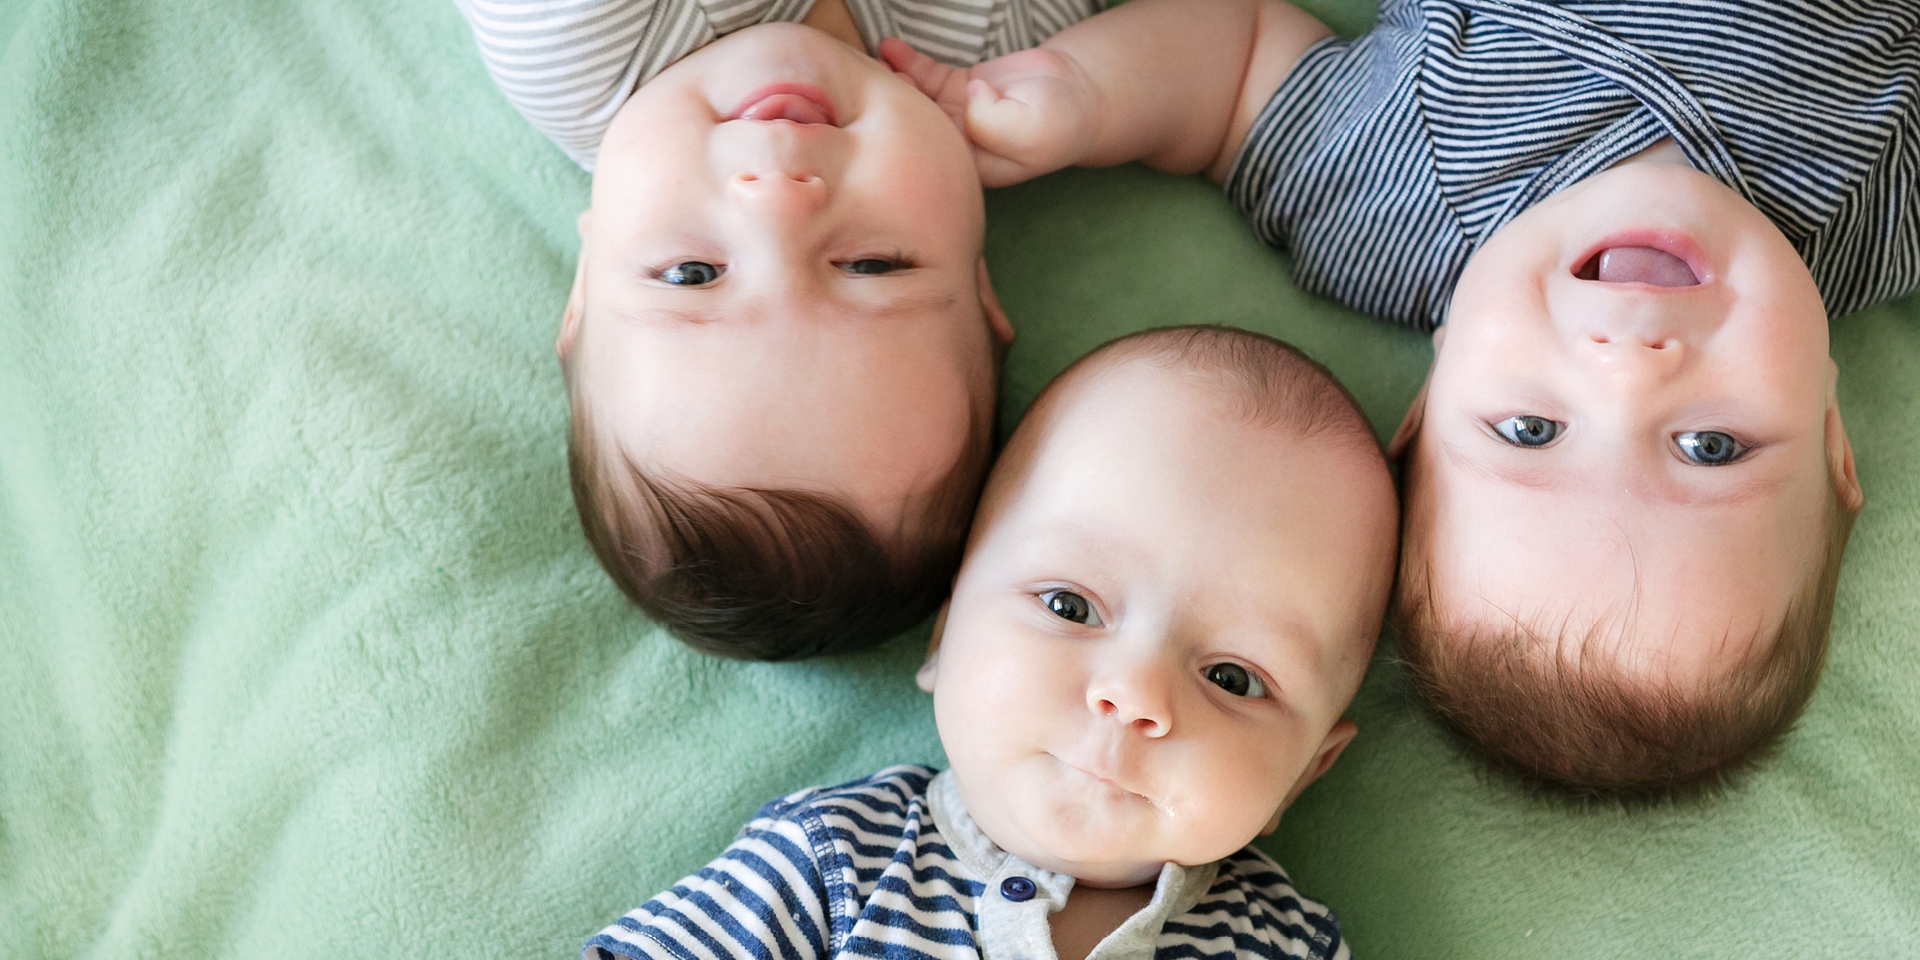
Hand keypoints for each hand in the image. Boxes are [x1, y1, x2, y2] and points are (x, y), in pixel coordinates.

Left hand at [879, 39, 1098, 186]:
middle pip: (908, 129)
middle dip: (884, 108)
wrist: (1078, 93)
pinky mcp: (956, 89)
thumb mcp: (1032, 129)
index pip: (923, 160)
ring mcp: (953, 115)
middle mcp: (955, 145)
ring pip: (913, 98)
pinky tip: (891, 47)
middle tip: (867, 82)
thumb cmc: (1061, 121)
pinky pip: (925, 74)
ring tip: (875, 60)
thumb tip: (968, 98)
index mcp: (968, 167)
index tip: (878, 118)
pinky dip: (907, 60)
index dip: (896, 142)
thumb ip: (995, 121)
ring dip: (892, 80)